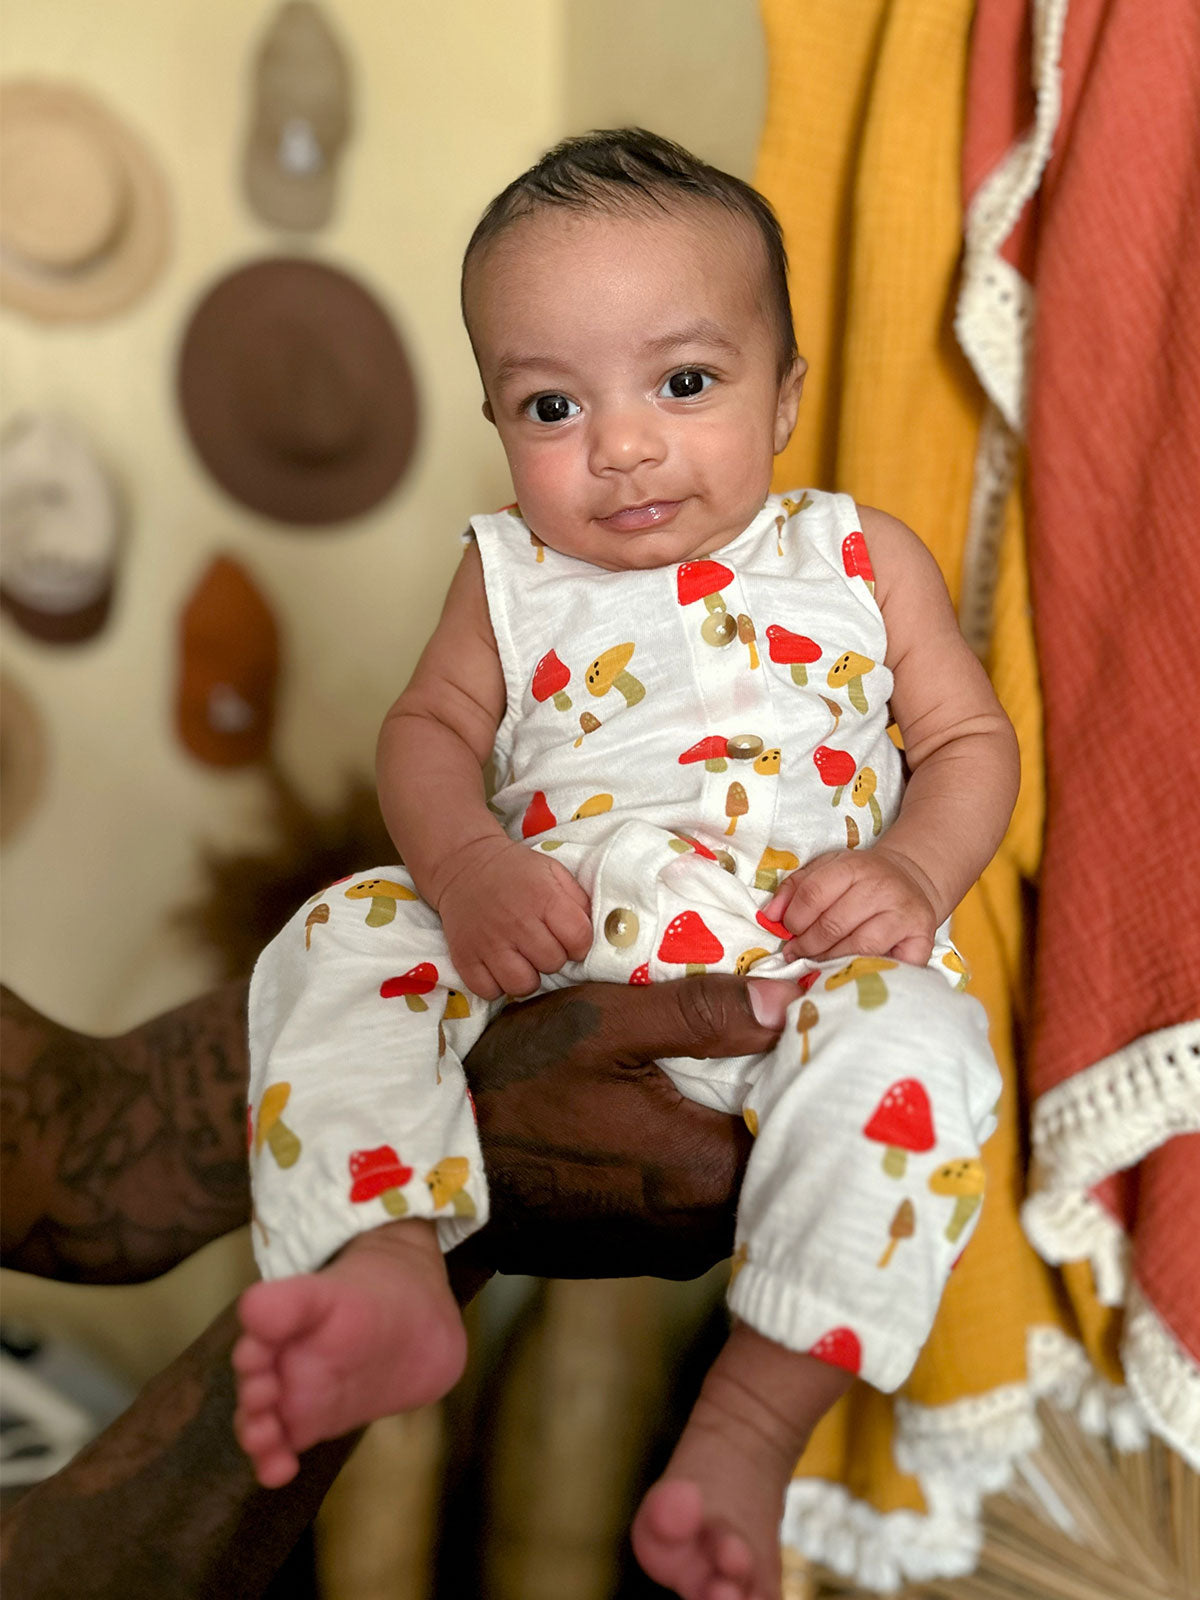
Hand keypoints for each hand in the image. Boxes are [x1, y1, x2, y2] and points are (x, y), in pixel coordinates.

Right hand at [435, 836, 592, 998]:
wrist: (464, 867)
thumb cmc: (516, 872)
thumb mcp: (553, 872)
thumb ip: (579, 901)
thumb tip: (598, 932)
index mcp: (543, 898)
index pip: (579, 940)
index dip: (579, 944)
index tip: (568, 938)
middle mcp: (516, 923)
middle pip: (552, 963)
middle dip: (553, 957)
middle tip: (541, 944)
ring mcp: (488, 943)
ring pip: (522, 985)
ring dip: (527, 977)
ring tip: (523, 959)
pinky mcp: (464, 958)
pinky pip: (489, 991)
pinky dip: (496, 985)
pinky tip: (499, 966)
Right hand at [450, 972, 795, 1285]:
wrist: (437, 1176)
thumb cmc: (513, 1090)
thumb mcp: (603, 1024)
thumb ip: (704, 1011)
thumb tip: (792, 997)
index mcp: (706, 1174)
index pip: (803, 1124)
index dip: (806, 1073)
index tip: (803, 1032)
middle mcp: (701, 1231)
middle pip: (776, 1160)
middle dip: (777, 1104)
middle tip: (768, 1046)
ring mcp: (670, 1252)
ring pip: (739, 1187)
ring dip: (738, 1136)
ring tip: (729, 1076)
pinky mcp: (642, 1256)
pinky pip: (700, 1207)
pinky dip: (702, 1165)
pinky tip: (680, 1118)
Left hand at [764, 846, 938, 965]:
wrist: (910, 880)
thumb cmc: (859, 880)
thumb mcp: (825, 870)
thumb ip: (794, 889)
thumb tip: (769, 916)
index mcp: (855, 866)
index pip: (813, 895)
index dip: (794, 920)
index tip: (788, 933)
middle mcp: (882, 887)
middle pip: (832, 925)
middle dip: (807, 946)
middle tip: (798, 955)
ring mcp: (904, 913)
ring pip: (858, 947)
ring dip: (831, 961)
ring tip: (819, 965)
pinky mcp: (922, 938)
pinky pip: (889, 965)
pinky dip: (867, 973)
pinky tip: (851, 973)